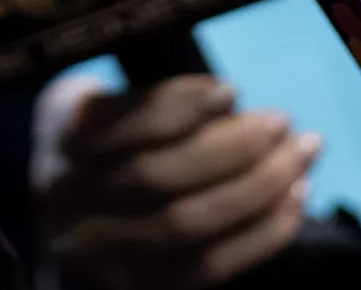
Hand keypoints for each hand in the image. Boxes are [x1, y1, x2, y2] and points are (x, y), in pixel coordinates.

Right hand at [37, 73, 319, 287]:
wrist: (68, 231)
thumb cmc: (101, 147)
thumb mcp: (106, 106)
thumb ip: (154, 103)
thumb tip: (231, 103)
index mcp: (61, 127)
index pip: (125, 120)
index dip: (182, 105)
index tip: (233, 90)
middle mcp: (68, 191)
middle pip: (159, 176)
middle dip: (232, 147)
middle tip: (282, 122)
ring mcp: (100, 249)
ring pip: (188, 224)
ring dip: (258, 190)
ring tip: (300, 157)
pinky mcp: (138, 289)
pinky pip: (208, 268)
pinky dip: (260, 236)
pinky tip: (293, 203)